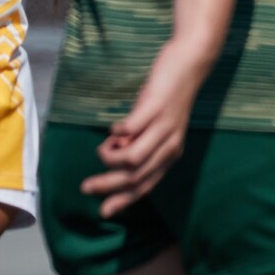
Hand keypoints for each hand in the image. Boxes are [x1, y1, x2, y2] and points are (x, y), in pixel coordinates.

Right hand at [84, 38, 212, 216]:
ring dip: (110, 158)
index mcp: (170, 154)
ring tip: (103, 148)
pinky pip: (131, 128)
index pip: (146, 185)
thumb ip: (138, 141)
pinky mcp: (155, 108)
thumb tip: (115, 152)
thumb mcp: (155, 125)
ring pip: (133, 158)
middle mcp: (170, 145)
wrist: (189, 64)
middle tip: (85, 187)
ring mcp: (163, 127)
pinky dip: (117, 133)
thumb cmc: (167, 95)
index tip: (103, 211)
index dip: (124, 200)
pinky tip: (113, 129)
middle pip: (136, 177)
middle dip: (107, 186)